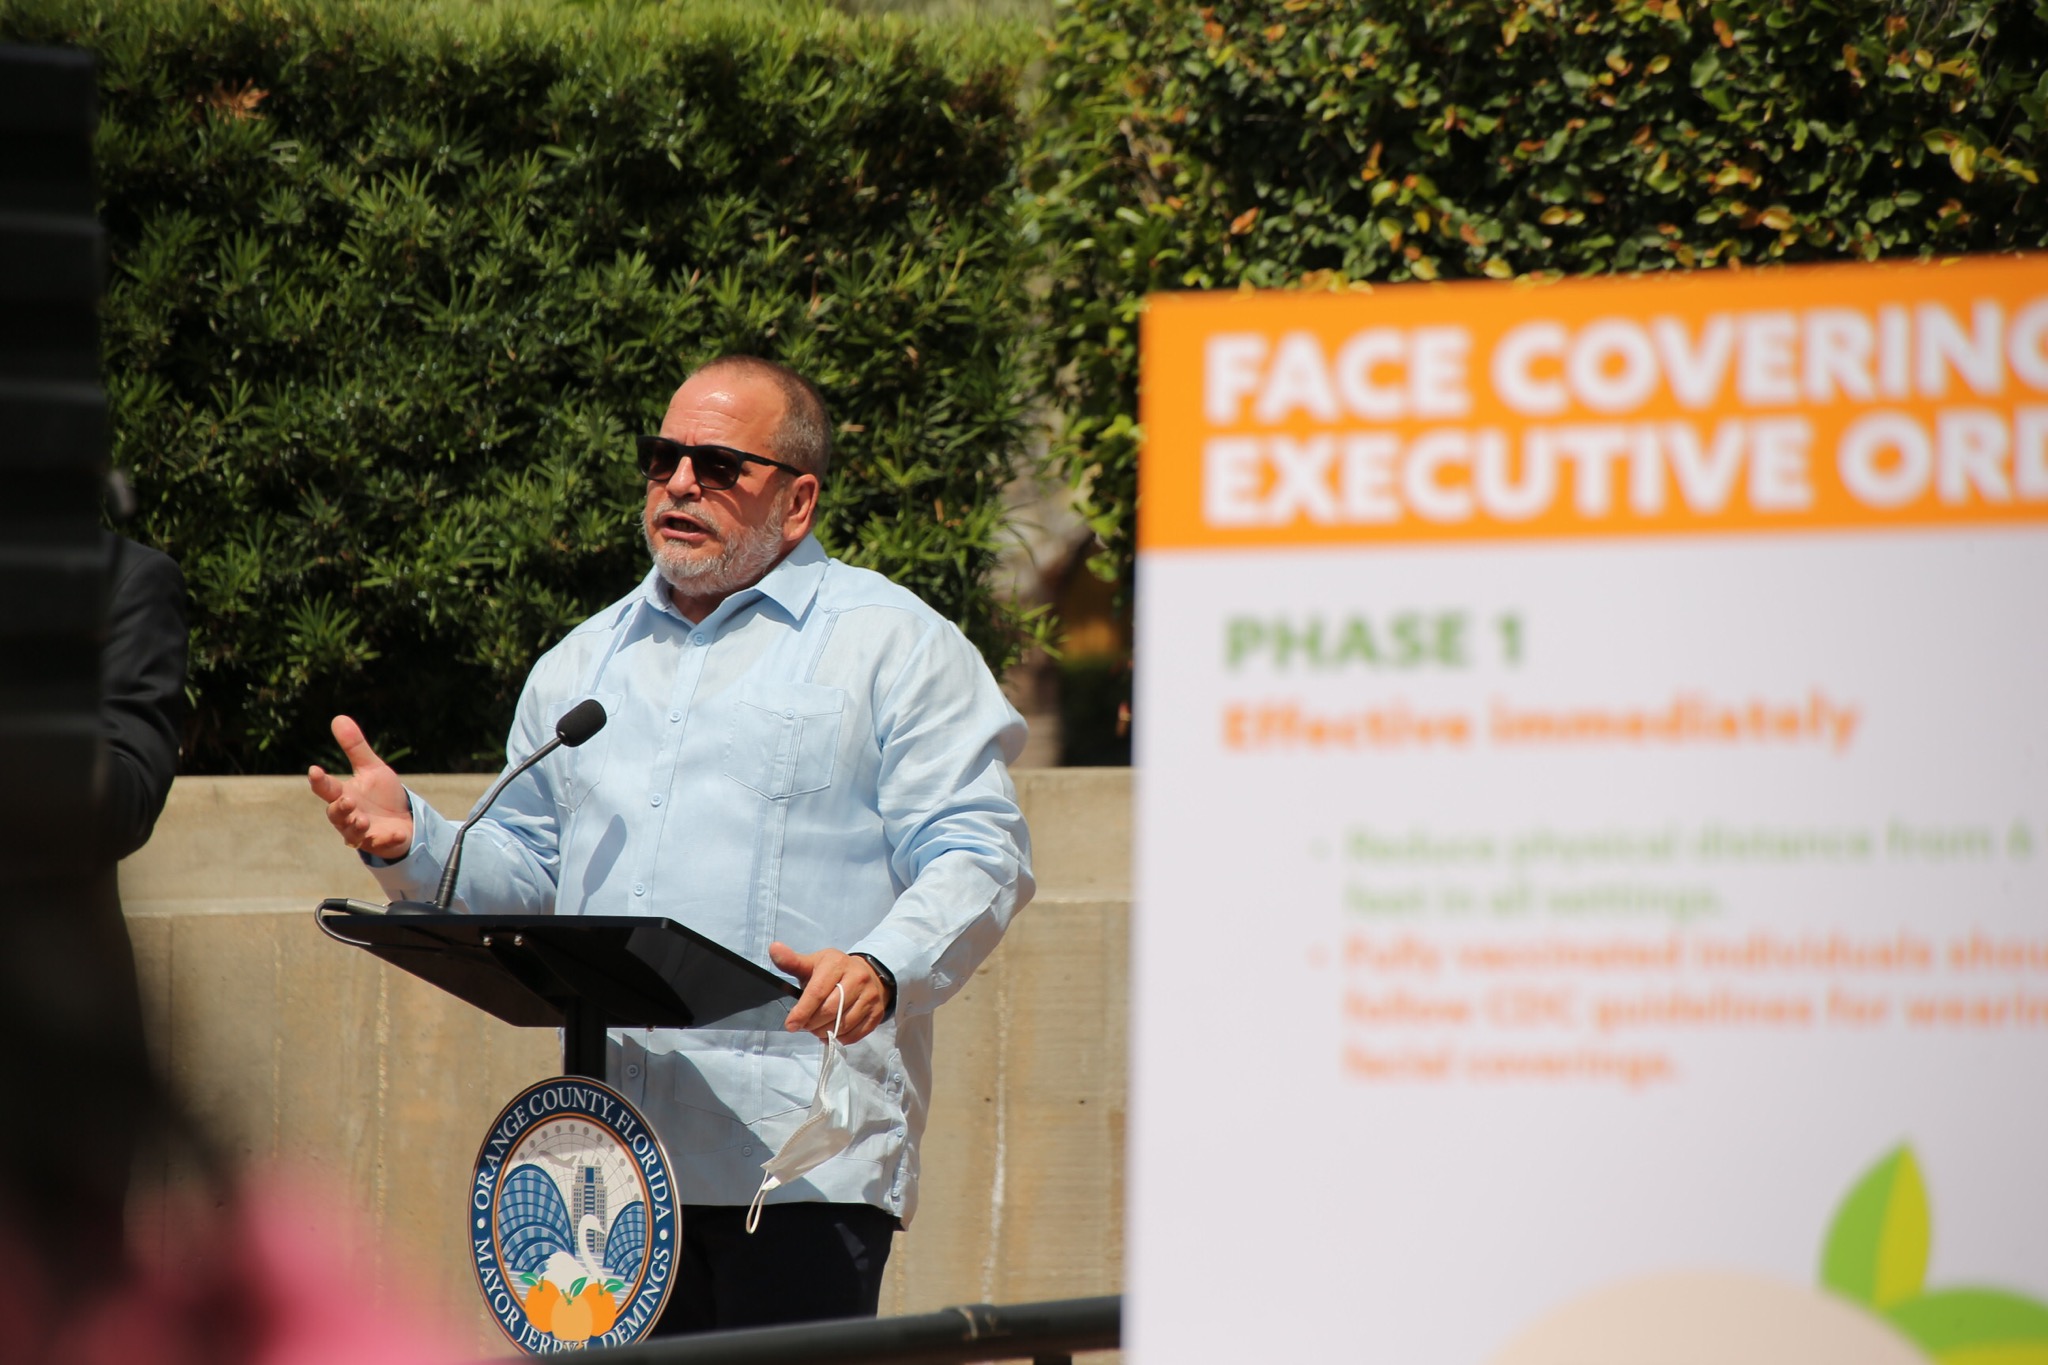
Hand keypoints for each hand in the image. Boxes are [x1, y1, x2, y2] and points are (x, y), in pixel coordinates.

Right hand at [306, 715, 413, 859]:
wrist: (404, 820)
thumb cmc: (382, 795)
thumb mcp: (372, 768)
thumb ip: (355, 747)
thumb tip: (338, 717)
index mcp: (343, 795)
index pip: (326, 788)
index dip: (319, 780)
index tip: (314, 770)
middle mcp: (349, 815)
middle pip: (336, 814)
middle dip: (340, 809)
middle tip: (346, 800)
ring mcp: (363, 832)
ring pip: (352, 834)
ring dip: (355, 827)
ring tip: (362, 820)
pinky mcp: (380, 843)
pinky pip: (380, 845)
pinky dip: (385, 840)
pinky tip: (395, 834)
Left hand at [771, 942, 889, 1044]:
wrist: (868, 974)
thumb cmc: (834, 971)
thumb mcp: (813, 963)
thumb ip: (792, 961)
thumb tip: (774, 949)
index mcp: (837, 964)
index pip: (817, 992)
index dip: (802, 1011)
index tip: (791, 1024)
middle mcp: (857, 978)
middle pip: (831, 1010)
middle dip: (813, 1023)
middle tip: (805, 1026)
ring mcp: (870, 996)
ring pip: (844, 1024)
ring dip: (825, 1032)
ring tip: (817, 1029)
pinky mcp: (877, 1013)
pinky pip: (856, 1034)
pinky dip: (840, 1038)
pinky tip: (832, 1033)